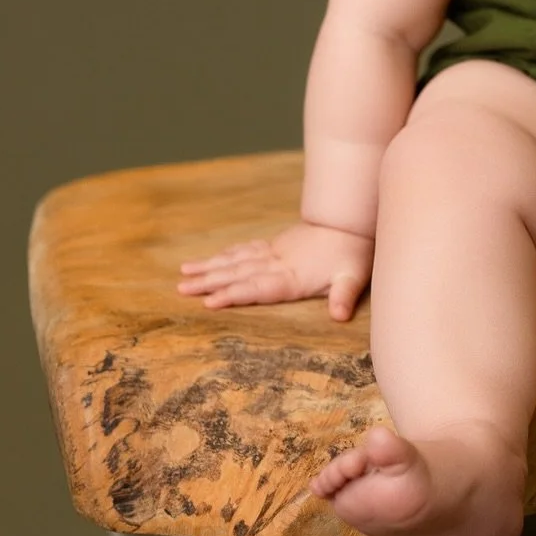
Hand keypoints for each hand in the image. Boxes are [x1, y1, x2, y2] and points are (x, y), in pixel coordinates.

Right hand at [177, 220, 373, 321]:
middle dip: (208, 282)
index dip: (233, 295)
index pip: (257, 288)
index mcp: (292, 276)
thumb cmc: (353, 253)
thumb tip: (339, 316)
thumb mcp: (354, 275)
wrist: (351, 219)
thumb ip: (344, 295)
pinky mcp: (275, 245)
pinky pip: (244, 250)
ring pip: (236, 260)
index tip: (208, 301)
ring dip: (210, 267)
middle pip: (237, 274)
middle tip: (181, 288)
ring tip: (183, 272)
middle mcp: (277, 264)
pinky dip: (226, 255)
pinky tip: (212, 259)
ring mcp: (274, 253)